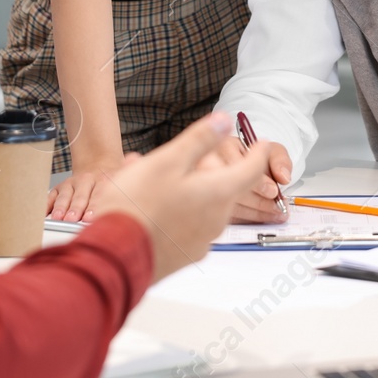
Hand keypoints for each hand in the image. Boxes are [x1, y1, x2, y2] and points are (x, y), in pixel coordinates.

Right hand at [47, 154, 126, 221]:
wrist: (99, 164)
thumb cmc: (113, 177)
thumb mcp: (124, 174)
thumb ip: (130, 171)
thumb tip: (135, 160)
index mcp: (104, 179)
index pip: (100, 193)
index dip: (95, 206)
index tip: (91, 217)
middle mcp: (87, 180)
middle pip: (81, 195)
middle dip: (77, 208)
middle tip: (73, 219)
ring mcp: (73, 184)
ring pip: (66, 195)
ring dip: (62, 207)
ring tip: (59, 217)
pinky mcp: (61, 187)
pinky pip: (52, 195)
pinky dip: (47, 204)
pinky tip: (45, 214)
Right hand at [98, 113, 278, 281]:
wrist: (116, 255)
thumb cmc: (139, 207)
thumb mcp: (168, 161)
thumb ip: (199, 140)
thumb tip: (224, 121)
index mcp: (218, 194)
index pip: (251, 170)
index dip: (258, 153)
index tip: (261, 144)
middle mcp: (216, 220)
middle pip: (224, 187)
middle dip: (207, 169)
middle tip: (180, 156)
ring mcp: (200, 241)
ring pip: (201, 205)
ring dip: (185, 188)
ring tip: (149, 176)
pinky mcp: (183, 255)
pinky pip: (187, 224)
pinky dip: (175, 209)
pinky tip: (147, 202)